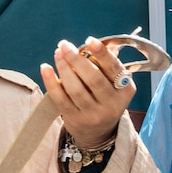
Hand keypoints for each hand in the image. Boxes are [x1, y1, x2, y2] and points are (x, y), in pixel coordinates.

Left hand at [40, 37, 134, 152]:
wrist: (98, 132)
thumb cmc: (104, 98)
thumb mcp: (113, 84)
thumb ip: (106, 64)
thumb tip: (92, 43)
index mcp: (125, 90)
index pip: (114, 69)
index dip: (103, 54)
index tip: (90, 41)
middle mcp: (112, 104)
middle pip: (94, 79)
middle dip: (77, 59)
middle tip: (65, 45)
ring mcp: (93, 114)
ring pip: (76, 89)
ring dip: (64, 68)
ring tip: (58, 54)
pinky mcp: (76, 120)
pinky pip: (61, 99)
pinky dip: (51, 82)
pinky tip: (46, 68)